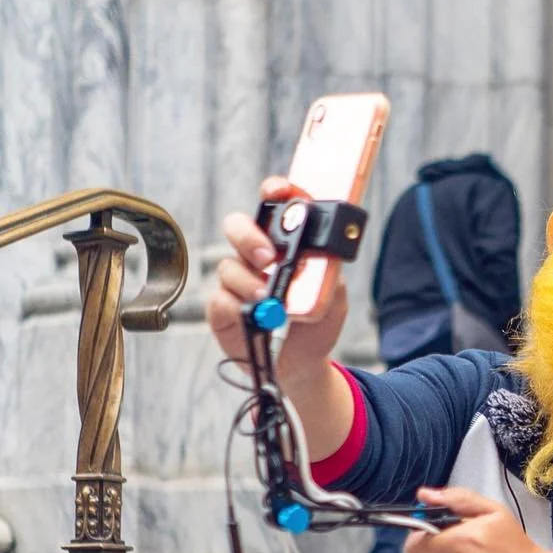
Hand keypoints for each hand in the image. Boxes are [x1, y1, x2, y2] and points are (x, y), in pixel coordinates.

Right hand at [206, 177, 348, 390]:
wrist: (304, 362)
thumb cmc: (316, 320)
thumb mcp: (334, 294)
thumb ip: (329, 272)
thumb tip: (322, 255)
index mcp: (281, 243)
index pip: (273, 207)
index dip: (274, 192)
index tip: (280, 190)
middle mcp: (254, 257)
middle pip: (238, 227)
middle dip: (249, 236)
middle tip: (268, 256)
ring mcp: (236, 282)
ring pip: (228, 267)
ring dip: (248, 281)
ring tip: (267, 298)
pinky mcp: (223, 310)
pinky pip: (219, 301)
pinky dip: (234, 307)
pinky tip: (250, 315)